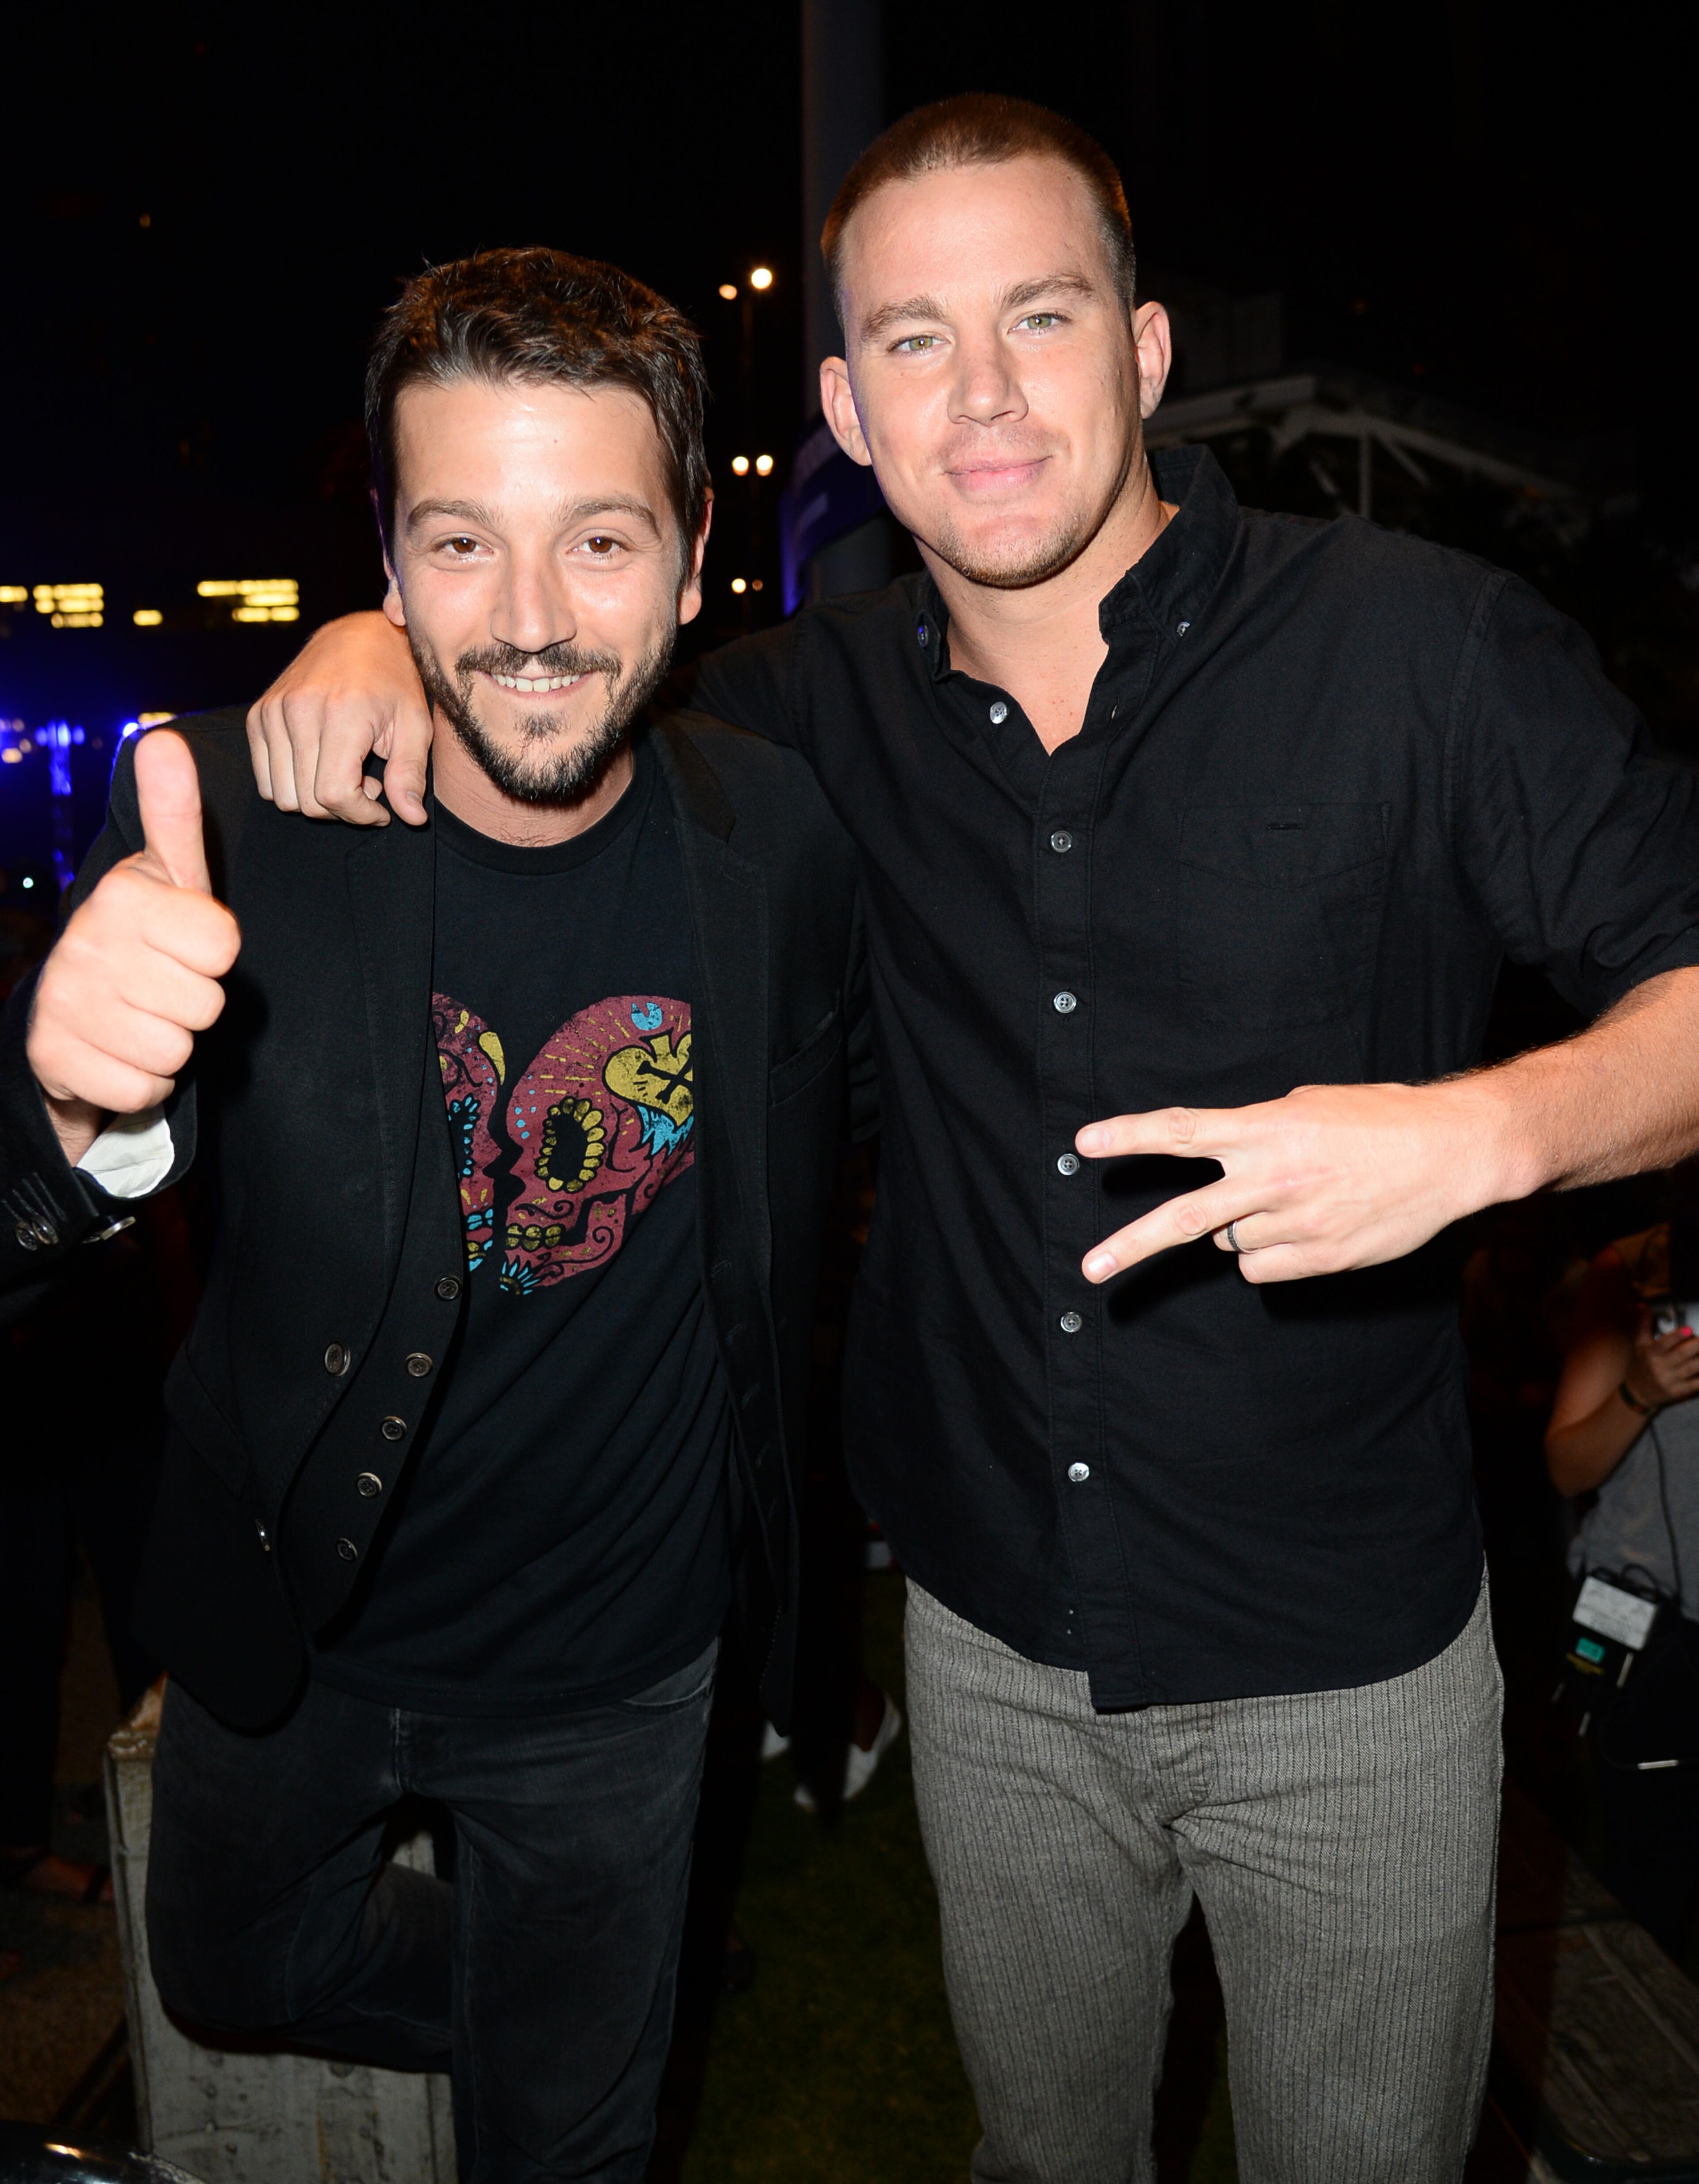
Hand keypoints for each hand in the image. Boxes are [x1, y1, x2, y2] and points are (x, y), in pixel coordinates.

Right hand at [27, 731, 240, 1163]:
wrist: (74, 1008)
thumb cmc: (144, 937)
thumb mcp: (169, 875)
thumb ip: (174, 814)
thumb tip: (164, 740)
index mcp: (123, 895)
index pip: (223, 945)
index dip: (215, 953)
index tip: (185, 945)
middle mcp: (87, 943)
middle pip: (205, 1003)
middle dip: (194, 1002)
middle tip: (163, 986)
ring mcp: (65, 1002)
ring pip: (175, 1049)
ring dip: (170, 1044)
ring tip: (142, 1016)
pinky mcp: (55, 1058)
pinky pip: (143, 1088)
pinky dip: (142, 1082)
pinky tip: (120, 1050)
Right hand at [246, 610, 431, 826]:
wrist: (360, 637)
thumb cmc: (394, 683)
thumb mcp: (415, 727)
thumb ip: (409, 775)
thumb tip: (412, 819)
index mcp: (341, 714)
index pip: (333, 794)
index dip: (359, 814)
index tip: (381, 810)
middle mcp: (299, 711)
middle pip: (306, 801)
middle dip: (342, 809)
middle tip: (367, 786)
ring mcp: (272, 713)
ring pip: (282, 795)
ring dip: (316, 800)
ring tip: (346, 773)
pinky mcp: (258, 716)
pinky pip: (264, 780)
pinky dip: (292, 785)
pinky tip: (322, 765)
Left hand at [1075, 1079, 1510, 1286]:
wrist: (1451, 1153)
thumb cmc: (1379, 1119)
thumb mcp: (1309, 1105)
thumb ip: (1257, 1133)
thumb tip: (1222, 1172)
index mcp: (1266, 1130)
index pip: (1182, 1131)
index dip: (1129, 1136)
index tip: (1084, 1144)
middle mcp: (1273, 1178)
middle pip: (1184, 1217)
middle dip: (1130, 1245)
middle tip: (1090, 1269)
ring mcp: (1296, 1223)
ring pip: (1230, 1242)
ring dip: (1241, 1227)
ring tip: (1291, 1200)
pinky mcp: (1321, 1258)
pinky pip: (1262, 1268)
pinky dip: (1269, 1255)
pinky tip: (1306, 1228)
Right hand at [1624, 1311, 1698, 1410]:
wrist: (1638, 1392)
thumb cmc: (1642, 1363)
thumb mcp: (1639, 1344)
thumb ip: (1643, 1324)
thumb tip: (1644, 1305)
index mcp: (1650, 1353)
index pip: (1664, 1343)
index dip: (1676, 1336)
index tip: (1689, 1329)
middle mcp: (1660, 1367)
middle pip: (1681, 1355)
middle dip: (1697, 1346)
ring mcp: (1670, 1381)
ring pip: (1691, 1369)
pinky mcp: (1679, 1392)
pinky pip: (1695, 1384)